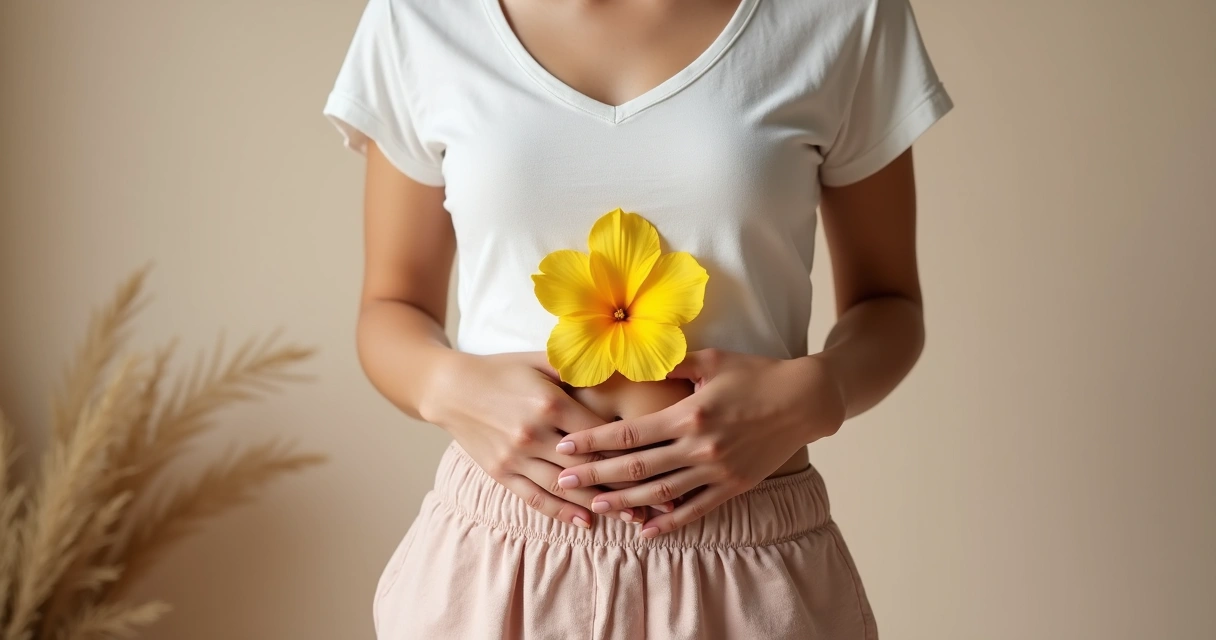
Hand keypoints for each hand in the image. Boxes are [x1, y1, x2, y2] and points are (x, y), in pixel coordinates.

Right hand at [420, 350, 650, 527]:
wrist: (449, 388)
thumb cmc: (502, 369)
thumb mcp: (540, 360)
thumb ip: (578, 368)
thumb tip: (623, 365)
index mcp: (549, 402)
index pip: (600, 434)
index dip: (631, 451)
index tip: (659, 462)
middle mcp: (533, 433)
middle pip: (588, 466)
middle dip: (625, 486)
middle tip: (658, 501)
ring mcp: (516, 456)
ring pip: (566, 488)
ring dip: (601, 505)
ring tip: (632, 518)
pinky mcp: (501, 473)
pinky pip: (536, 498)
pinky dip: (562, 512)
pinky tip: (586, 521)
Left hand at [552, 348, 846, 537]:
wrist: (803, 400)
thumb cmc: (754, 373)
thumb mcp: (710, 360)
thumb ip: (669, 364)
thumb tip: (630, 359)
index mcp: (688, 414)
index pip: (629, 434)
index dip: (592, 443)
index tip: (565, 448)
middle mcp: (698, 447)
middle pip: (636, 467)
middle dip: (595, 475)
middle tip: (563, 481)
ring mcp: (715, 471)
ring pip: (660, 493)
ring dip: (624, 503)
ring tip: (594, 507)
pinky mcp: (732, 487)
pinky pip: (695, 510)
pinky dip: (668, 522)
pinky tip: (644, 532)